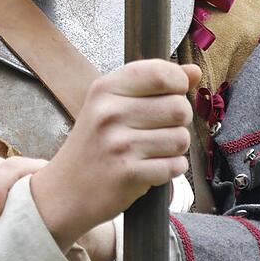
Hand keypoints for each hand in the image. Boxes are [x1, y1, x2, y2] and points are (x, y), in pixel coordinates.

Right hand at [31, 60, 200, 249]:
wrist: (65, 189)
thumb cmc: (95, 144)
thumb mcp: (112, 104)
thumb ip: (154, 84)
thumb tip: (194, 70)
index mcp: (105, 88)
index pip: (160, 73)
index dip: (179, 83)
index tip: (173, 93)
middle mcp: (110, 112)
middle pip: (179, 107)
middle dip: (179, 121)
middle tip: (160, 129)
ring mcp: (118, 144)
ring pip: (181, 138)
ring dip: (175, 148)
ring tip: (153, 150)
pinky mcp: (128, 173)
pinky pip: (175, 166)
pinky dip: (171, 169)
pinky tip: (152, 168)